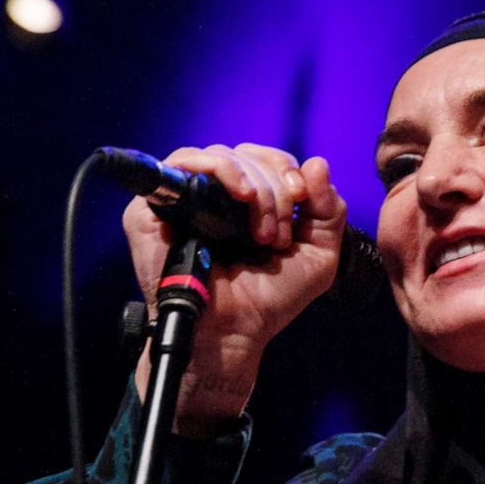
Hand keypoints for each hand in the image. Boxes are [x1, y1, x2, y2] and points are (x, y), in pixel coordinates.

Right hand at [127, 144, 346, 436]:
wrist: (235, 329)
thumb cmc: (270, 297)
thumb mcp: (318, 254)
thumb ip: (328, 210)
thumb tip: (318, 163)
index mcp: (250, 201)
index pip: (269, 159)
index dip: (290, 172)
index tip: (303, 201)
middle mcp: (216, 194)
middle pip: (250, 154)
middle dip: (277, 189)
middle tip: (279, 234)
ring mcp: (185, 196)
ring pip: (222, 155)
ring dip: (256, 188)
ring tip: (262, 232)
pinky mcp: (156, 204)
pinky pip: (184, 161)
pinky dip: (221, 169)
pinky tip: (241, 196)